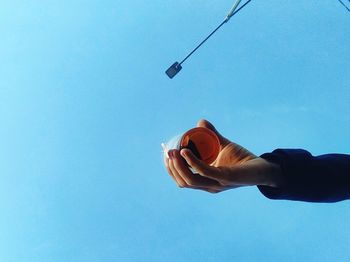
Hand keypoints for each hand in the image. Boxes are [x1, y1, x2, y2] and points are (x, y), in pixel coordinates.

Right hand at [164, 119, 281, 192]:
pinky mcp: (226, 178)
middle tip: (167, 152)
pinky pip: (204, 172)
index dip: (171, 169)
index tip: (166, 154)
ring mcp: (217, 184)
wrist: (264, 167)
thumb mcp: (223, 145)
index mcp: (206, 181)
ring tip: (172, 151)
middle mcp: (209, 186)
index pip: (182, 180)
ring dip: (178, 166)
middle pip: (183, 181)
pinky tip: (185, 151)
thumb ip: (212, 134)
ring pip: (190, 180)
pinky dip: (192, 162)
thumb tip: (200, 122)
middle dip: (171, 168)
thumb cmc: (242, 159)